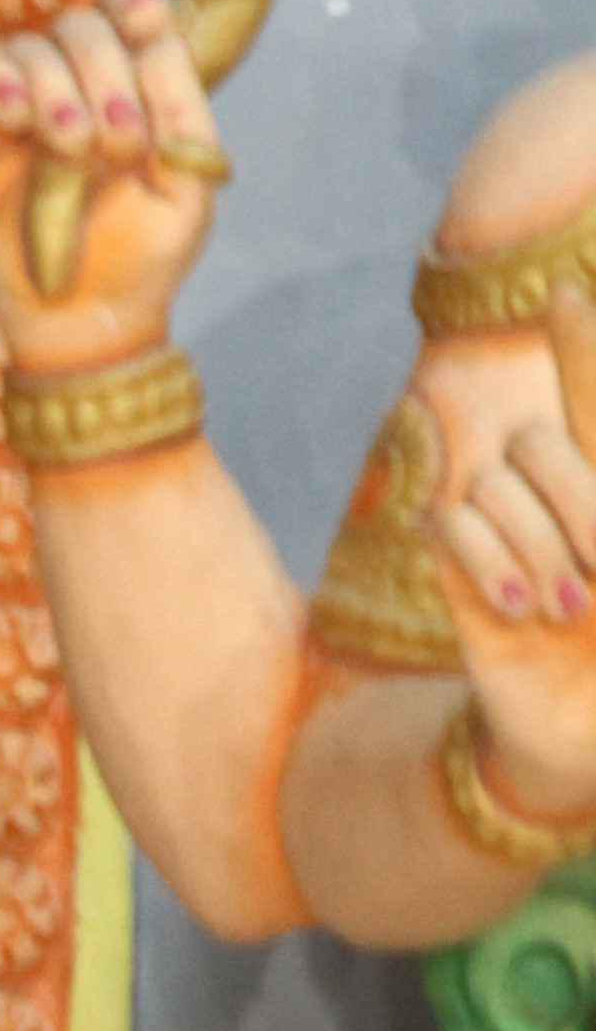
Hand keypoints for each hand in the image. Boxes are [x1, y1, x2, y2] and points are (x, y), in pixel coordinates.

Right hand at [0, 0, 225, 375]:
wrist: (86, 319)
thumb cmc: (146, 254)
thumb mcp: (188, 178)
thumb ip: (180, 102)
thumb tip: (151, 32)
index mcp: (141, 90)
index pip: (132, 10)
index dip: (133, 2)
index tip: (143, 26)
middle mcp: (82, 89)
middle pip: (83, 25)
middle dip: (104, 75)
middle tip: (114, 146)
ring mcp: (26, 110)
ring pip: (30, 46)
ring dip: (56, 89)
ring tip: (66, 149)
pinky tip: (15, 119)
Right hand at [432, 291, 595, 820]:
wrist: (588, 740)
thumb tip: (478, 505)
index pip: (588, 396)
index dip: (580, 344)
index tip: (567, 290)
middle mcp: (558, 498)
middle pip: (544, 442)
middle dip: (580, 504)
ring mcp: (504, 532)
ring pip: (496, 481)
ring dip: (538, 545)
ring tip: (570, 612)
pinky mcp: (459, 572)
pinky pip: (450, 523)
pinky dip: (489, 560)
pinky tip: (524, 610)